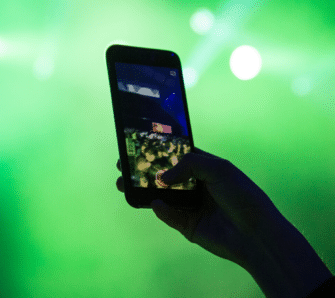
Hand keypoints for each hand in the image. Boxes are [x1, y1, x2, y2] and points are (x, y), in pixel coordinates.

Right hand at [116, 147, 281, 268]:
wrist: (256, 233)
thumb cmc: (242, 195)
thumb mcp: (218, 168)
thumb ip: (189, 164)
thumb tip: (163, 177)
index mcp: (204, 168)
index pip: (176, 156)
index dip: (158, 151)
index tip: (138, 145)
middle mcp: (195, 185)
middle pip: (164, 176)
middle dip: (144, 171)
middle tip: (124, 165)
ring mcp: (190, 205)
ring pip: (161, 196)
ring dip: (143, 190)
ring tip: (124, 184)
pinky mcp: (187, 225)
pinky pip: (169, 215)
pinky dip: (162, 210)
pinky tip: (156, 204)